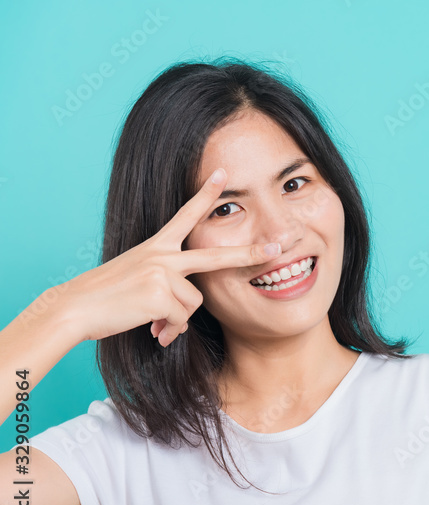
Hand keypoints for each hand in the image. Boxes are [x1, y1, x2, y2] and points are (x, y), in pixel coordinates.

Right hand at [60, 168, 280, 346]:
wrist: (74, 308)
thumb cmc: (105, 298)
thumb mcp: (139, 282)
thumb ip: (167, 291)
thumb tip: (180, 322)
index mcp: (157, 246)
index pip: (186, 214)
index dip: (206, 194)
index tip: (223, 173)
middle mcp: (162, 255)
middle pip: (216, 257)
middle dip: (249, 255)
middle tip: (277, 249)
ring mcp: (161, 273)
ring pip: (194, 304)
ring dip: (177, 320)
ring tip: (154, 323)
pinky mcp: (158, 295)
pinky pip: (180, 320)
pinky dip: (168, 331)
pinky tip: (151, 330)